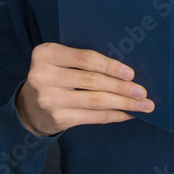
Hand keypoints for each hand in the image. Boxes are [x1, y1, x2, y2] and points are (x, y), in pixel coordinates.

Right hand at [15, 42, 153, 136]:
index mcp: (46, 54)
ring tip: (143, 105)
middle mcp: (43, 76)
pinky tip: (128, 114)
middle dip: (122, 87)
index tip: (131, 73)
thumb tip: (126, 69)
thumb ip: (83, 60)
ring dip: (123, 103)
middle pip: (92, 81)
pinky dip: (114, 115)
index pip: (84, 59)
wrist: (29, 106)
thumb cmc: (55, 76)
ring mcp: (49, 100)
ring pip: (95, 101)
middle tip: (143, 92)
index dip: (110, 65)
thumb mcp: (60, 60)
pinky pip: (92, 117)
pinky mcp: (58, 119)